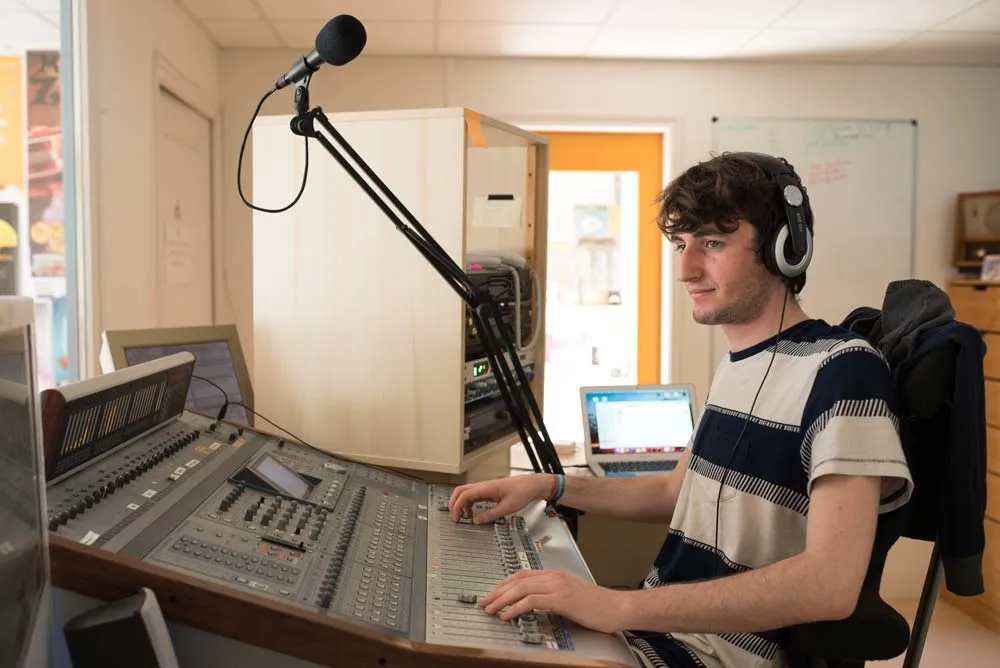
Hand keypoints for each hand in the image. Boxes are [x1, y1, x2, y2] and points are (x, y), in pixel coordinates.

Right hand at [448, 474, 551, 523]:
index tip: (456, 518)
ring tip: (464, 517)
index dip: (457, 507)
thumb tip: (475, 521)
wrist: (532, 485)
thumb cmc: (522, 493)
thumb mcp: (507, 508)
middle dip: (454, 503)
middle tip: (454, 517)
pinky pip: (474, 495)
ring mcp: (486, 487)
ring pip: (466, 492)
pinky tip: (473, 512)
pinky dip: (469, 503)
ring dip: (461, 504)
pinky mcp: (489, 490)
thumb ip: (490, 515)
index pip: (464, 495)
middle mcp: (484, 486)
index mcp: (486, 488)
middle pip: (461, 491)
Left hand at [479, 569, 628, 634]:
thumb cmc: (597, 605)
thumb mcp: (570, 595)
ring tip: (491, 609)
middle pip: (517, 580)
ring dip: (502, 599)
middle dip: (497, 591)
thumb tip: (534, 602)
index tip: (492, 593)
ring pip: (521, 588)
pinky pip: (531, 601)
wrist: (617, 607)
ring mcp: (558, 586)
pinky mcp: (562, 599)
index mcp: (555, 574)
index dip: (503, 583)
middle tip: (484, 602)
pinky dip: (515, 608)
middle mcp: (554, 576)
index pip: (522, 574)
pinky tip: (508, 615)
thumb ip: (552, 594)